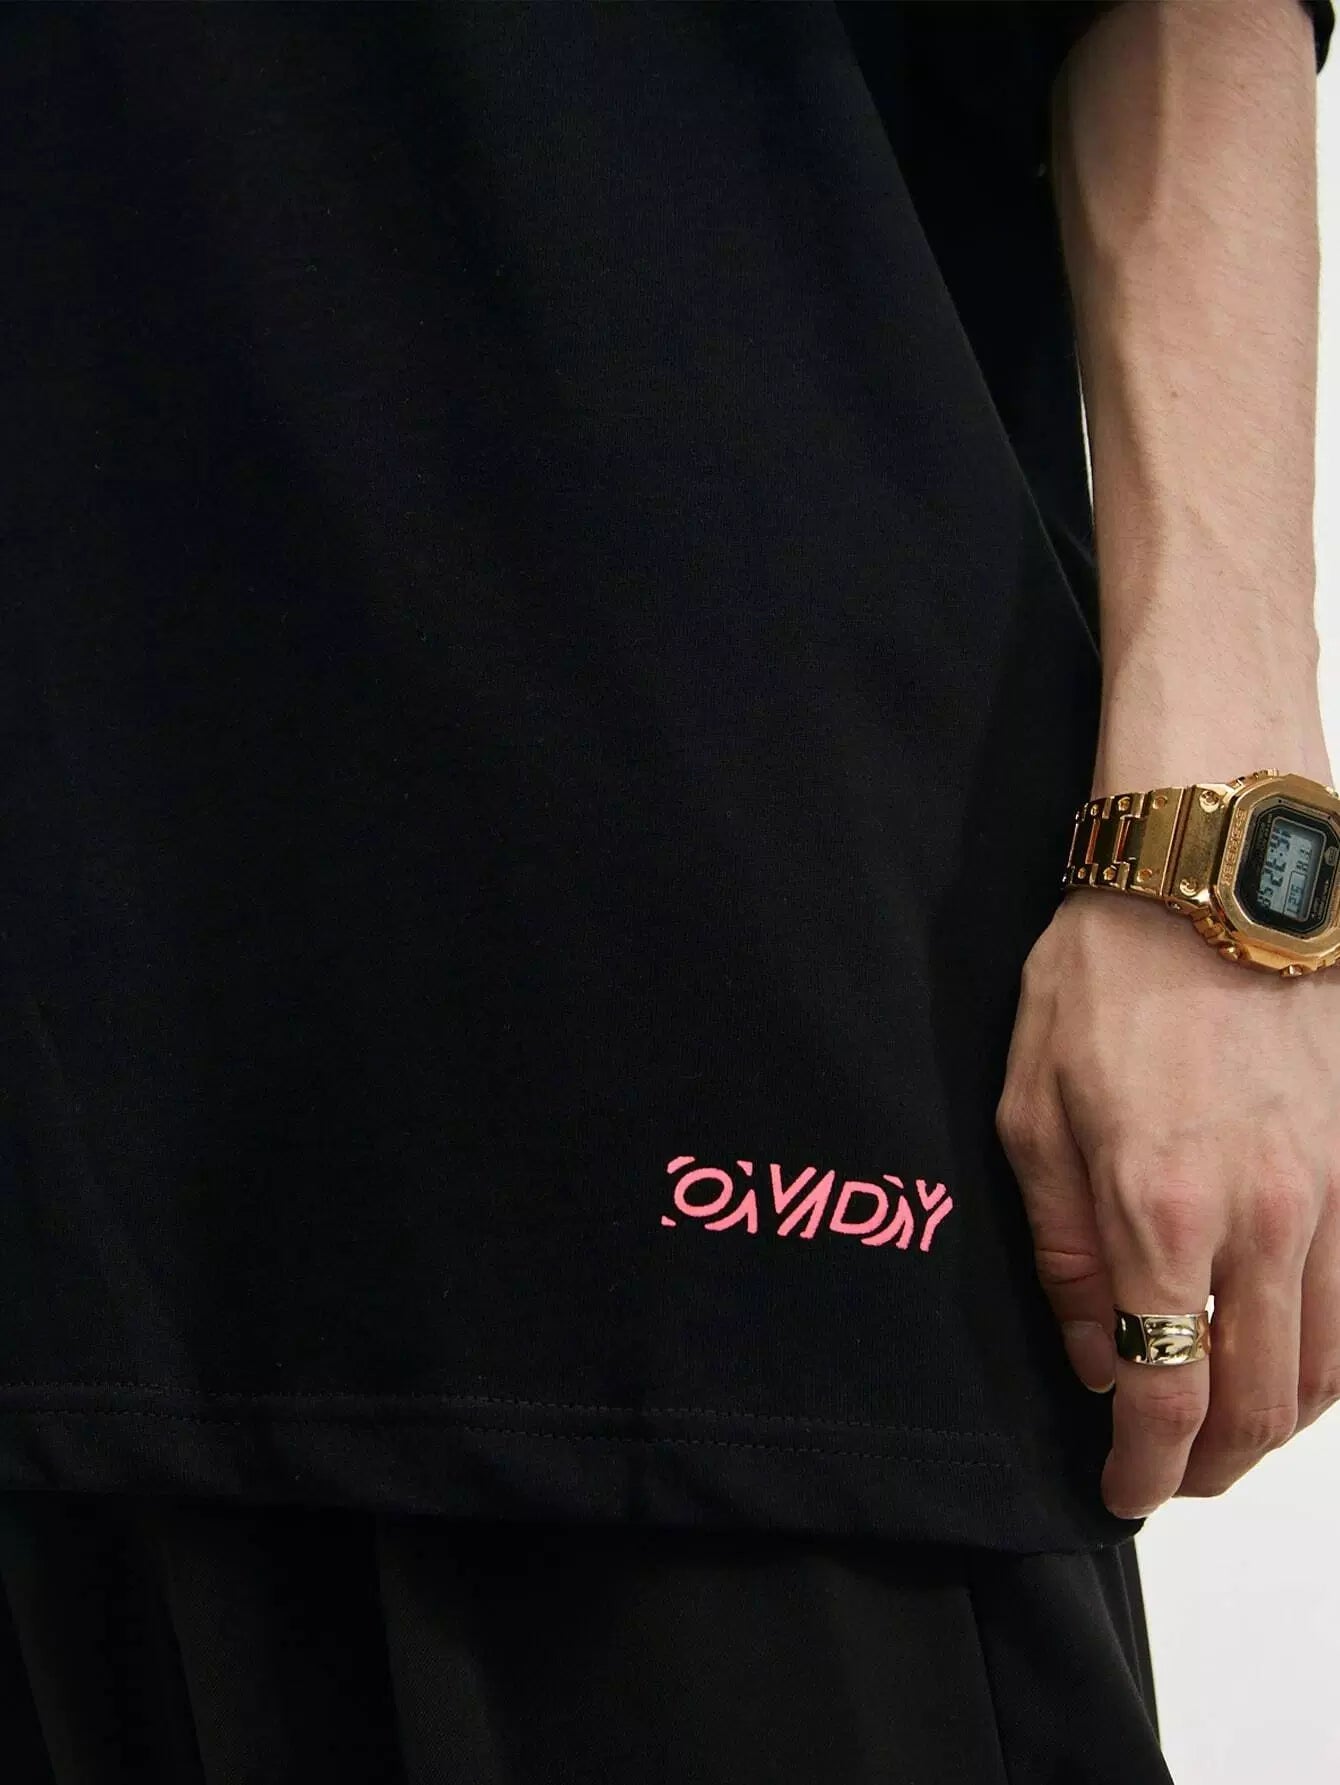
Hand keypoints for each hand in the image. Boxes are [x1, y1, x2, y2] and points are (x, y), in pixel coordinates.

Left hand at [995, 890, 1339, 1519]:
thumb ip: (1060, 1251)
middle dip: (1212, 1464)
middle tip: (1173, 1477)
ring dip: (1273, 1424)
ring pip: (1325, 1368)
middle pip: (1258, 1401)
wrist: (1212, 886)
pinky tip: (1287, 1360)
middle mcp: (1263, 1218)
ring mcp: (1330, 1196)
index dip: (1146, 1466)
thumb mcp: (1031, 1112)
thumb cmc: (1106, 981)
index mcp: (1159, 1209)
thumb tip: (1093, 1354)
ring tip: (1224, 1433)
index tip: (1123, 1491)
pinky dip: (1328, 1361)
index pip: (1167, 1391)